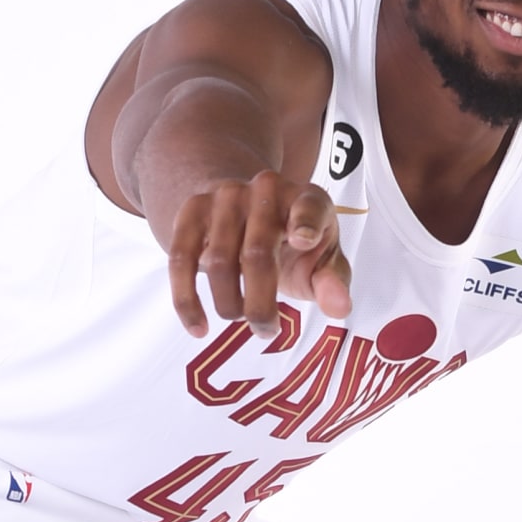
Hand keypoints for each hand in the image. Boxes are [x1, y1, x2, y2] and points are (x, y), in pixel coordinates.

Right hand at [168, 171, 351, 340]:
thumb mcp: (321, 258)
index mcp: (307, 199)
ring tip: (240, 319)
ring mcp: (226, 196)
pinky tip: (198, 328)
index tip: (305, 240)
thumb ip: (332, 281)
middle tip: (266, 331)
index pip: (309, 206)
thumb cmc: (293, 241)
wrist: (245, 208)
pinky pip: (182, 259)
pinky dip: (187, 300)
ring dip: (229, 304)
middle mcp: (266, 190)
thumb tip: (339, 308)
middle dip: (260, 303)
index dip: (306, 221)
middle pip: (257, 253)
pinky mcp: (193, 211)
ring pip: (219, 261)